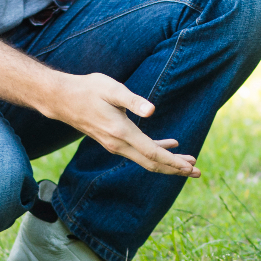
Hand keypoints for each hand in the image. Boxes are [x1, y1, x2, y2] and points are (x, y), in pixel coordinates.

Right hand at [49, 73, 199, 176]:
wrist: (62, 100)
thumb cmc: (88, 89)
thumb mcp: (112, 88)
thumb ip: (133, 100)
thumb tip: (152, 110)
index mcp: (121, 132)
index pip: (152, 153)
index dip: (173, 162)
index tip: (190, 168)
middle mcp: (118, 144)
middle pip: (152, 163)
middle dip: (175, 168)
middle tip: (197, 172)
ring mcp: (115, 145)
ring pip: (146, 159)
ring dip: (168, 162)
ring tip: (189, 163)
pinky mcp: (113, 141)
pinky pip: (139, 152)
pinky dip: (156, 151)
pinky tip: (171, 144)